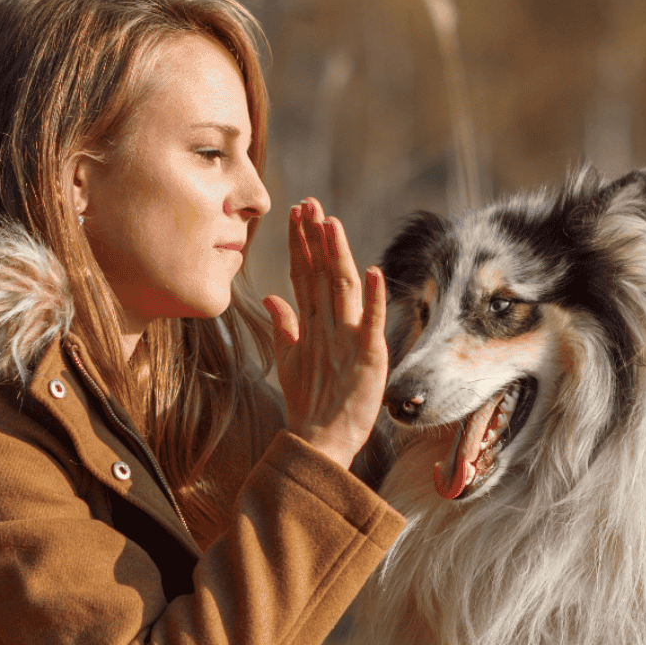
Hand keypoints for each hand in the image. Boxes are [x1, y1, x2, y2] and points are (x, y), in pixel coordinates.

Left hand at [263, 198, 387, 470]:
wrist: (323, 440)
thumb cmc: (311, 401)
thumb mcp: (291, 360)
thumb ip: (284, 327)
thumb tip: (271, 297)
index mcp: (318, 323)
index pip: (306, 275)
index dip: (300, 244)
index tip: (293, 213)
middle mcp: (336, 325)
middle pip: (324, 274)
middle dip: (317, 239)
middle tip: (310, 203)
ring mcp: (353, 340)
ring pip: (344, 290)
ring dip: (339, 256)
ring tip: (332, 225)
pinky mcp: (369, 358)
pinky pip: (372, 324)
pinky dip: (374, 300)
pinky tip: (374, 273)